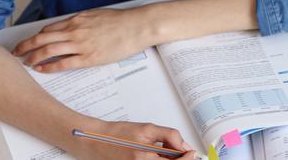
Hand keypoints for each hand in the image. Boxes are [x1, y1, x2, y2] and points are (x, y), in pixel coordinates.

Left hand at [12, 7, 154, 72]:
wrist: (139, 26)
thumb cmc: (123, 21)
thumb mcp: (98, 15)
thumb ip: (82, 22)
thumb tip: (72, 28)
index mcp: (78, 19)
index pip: (48, 29)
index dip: (35, 37)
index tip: (28, 42)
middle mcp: (75, 31)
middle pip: (41, 39)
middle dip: (25, 46)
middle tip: (16, 53)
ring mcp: (81, 44)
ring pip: (48, 51)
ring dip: (33, 57)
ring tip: (26, 62)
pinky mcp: (89, 58)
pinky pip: (63, 63)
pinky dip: (48, 67)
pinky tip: (42, 69)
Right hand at [68, 118, 197, 159]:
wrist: (95, 141)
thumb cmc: (117, 134)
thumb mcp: (148, 129)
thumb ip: (170, 136)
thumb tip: (184, 146)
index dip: (188, 157)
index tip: (192, 151)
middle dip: (179, 158)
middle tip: (180, 149)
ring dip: (169, 159)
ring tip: (164, 149)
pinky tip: (157, 154)